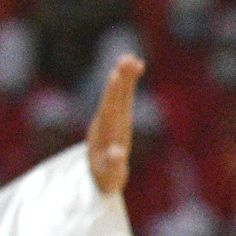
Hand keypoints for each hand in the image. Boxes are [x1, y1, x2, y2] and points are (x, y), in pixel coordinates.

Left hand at [86, 55, 144, 195]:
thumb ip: (113, 165)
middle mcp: (107, 123)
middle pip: (114, 98)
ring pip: (119, 94)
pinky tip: (136, 66)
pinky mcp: (118, 116)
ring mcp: (112, 118)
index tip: (115, 76)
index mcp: (105, 134)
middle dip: (120, 79)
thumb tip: (117, 152)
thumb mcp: (110, 176)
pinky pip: (124, 95)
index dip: (112, 93)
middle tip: (127, 59)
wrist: (99, 175)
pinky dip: (129, 81)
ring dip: (124, 76)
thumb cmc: (106, 178)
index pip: (109, 110)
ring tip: (132, 57)